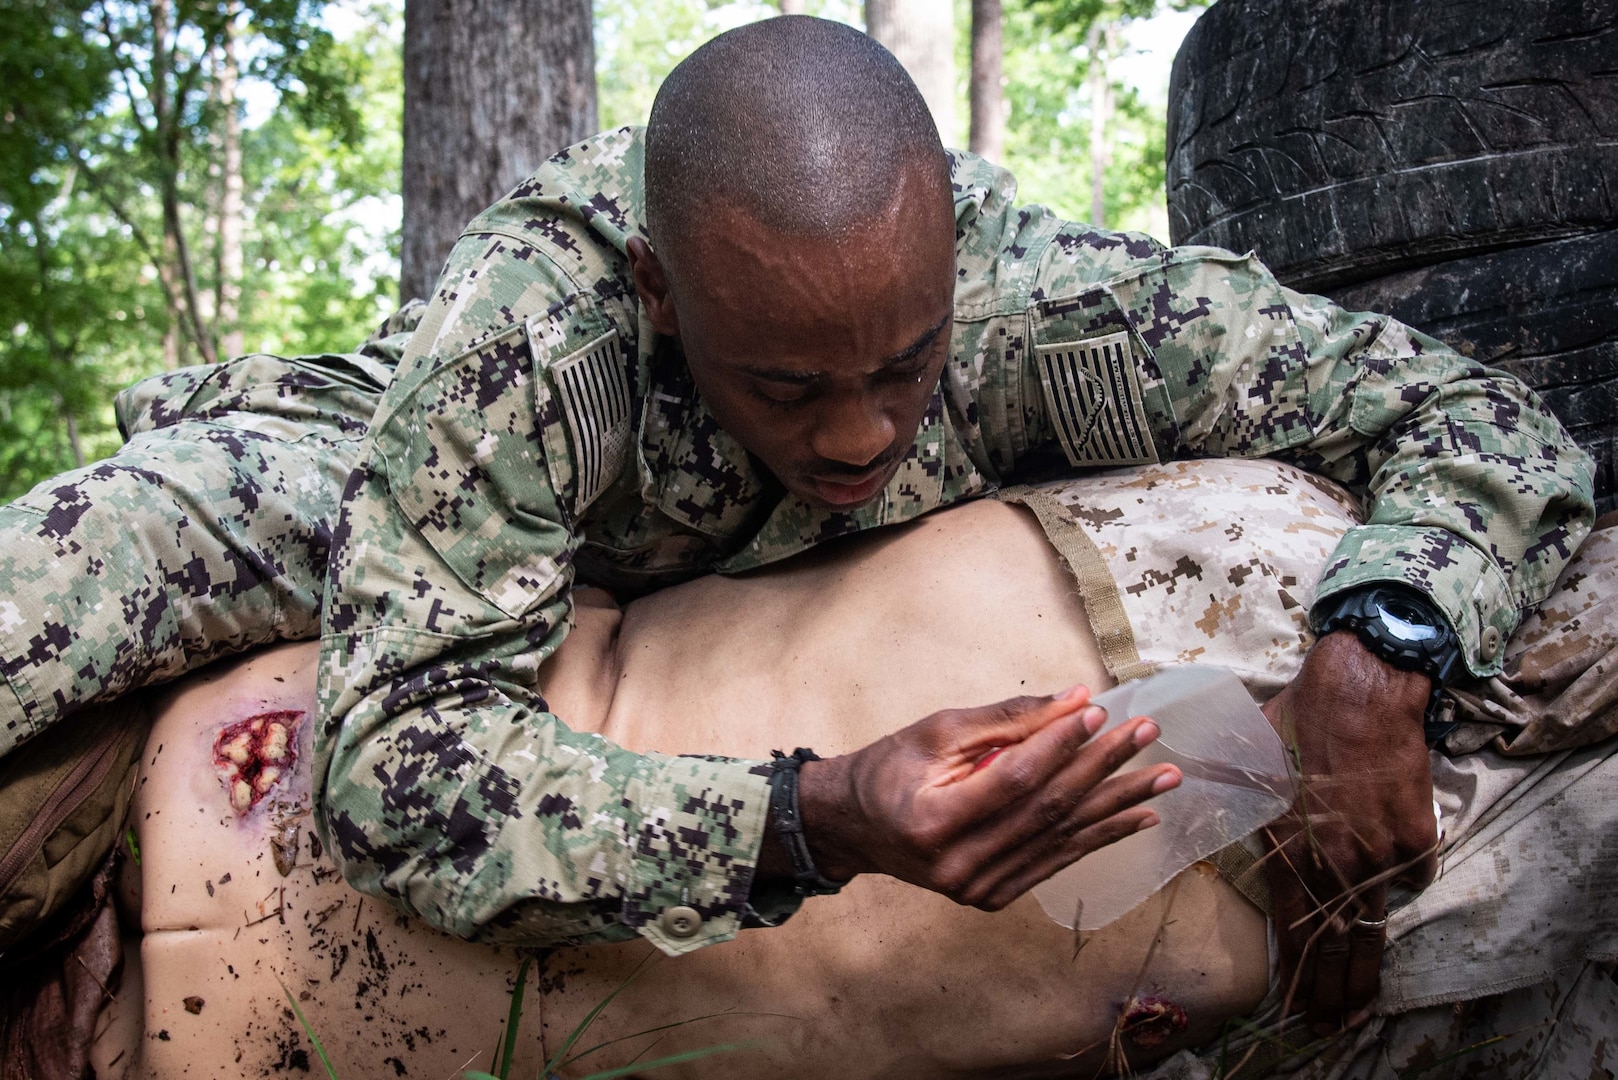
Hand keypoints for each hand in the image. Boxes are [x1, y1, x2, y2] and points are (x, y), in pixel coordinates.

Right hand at [790, 686, 1180, 910]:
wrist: (855, 828)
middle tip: (1147, 733)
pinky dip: (1100, 836)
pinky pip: (1057, 860)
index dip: (1061, 744)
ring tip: (1165, 776)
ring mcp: (978, 889)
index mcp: (933, 820)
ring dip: (1119, 804)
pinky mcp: (993, 897)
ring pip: (1062, 838)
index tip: (1100, 711)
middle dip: (1103, 767)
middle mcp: (957, 865)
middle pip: (1047, 810)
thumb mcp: (938, 730)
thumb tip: (1075, 700)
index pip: (1014, 778)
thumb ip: (1008, 718)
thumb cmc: (891, 770)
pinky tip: (1138, 816)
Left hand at [1262, 631, 1439, 1033]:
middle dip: (1333, 994)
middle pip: (1337, 945)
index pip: (1293, 928)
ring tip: (1360, 1004)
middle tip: (1329, 1027)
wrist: (1361, 691)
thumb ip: (1228, 793)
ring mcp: (1380, 853)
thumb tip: (1186, 792)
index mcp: (1288, 847)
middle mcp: (1335, 861)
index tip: (1294, 1007)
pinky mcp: (1415, 837)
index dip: (1296, 973)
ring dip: (1367, 969)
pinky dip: (1398, 889)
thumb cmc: (1294, 719)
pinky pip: (1409, 879)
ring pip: (1375, 927)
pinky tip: (1388, 900)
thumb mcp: (1244, 759)